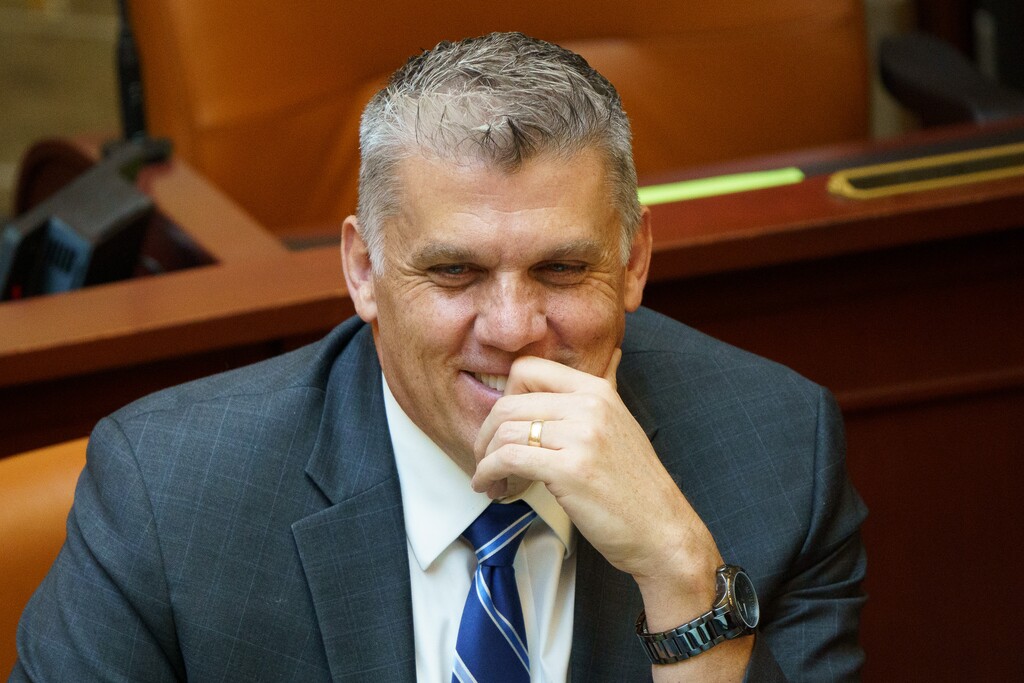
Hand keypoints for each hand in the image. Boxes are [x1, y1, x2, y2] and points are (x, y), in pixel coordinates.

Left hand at [471, 352, 721, 607]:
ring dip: (486, 458)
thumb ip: (600, 395)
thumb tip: (612, 356)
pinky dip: (489, 473)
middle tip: (485, 457)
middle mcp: (589, 405)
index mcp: (596, 390)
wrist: (662, 529)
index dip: (505, 395)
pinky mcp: (570, 469)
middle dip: (486, 432)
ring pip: (505, 432)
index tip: (502, 424)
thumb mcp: (620, 425)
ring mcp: (581, 436)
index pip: (527, 368)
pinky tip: (493, 487)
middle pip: (509, 402)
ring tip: (490, 479)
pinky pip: (509, 459)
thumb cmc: (635, 486)